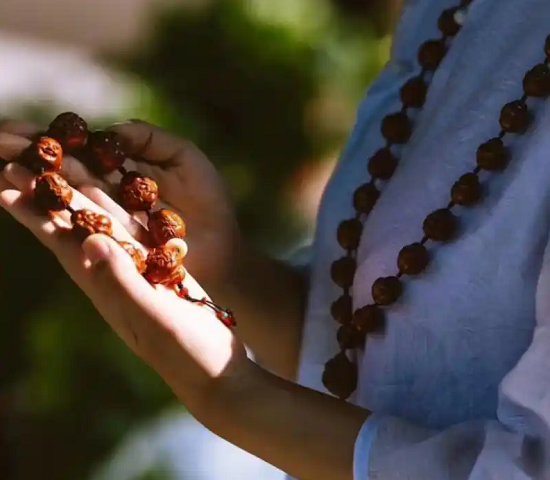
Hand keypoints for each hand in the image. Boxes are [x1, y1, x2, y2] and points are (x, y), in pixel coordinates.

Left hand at [0, 134, 248, 404]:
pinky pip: (134, 234)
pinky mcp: (160, 272)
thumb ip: (123, 281)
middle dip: (47, 197)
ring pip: (104, 227)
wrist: (214, 371)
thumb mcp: (155, 319)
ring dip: (81, 199)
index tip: (5, 183)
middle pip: (74, 229)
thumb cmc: (186, 352)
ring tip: (64, 169)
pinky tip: (118, 197)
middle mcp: (114, 277)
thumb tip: (91, 241)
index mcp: (105, 287)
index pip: (61, 243)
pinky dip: (121, 211)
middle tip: (20, 163)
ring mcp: (138, 274)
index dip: (33, 214)